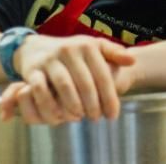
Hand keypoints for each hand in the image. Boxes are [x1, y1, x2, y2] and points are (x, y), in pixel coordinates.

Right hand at [5, 34, 134, 122]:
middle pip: (85, 83)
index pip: (102, 75)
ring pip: (65, 86)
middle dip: (93, 105)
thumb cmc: (73, 52)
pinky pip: (41, 90)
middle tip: (96, 119)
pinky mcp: (33, 70)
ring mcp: (50, 59)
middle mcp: (70, 50)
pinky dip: (51, 105)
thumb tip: (132, 61)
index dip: (109, 97)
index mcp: (88, 46)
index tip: (113, 115)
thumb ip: (114, 53)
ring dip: (74, 106)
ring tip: (80, 118)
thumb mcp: (94, 47)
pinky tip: (59, 116)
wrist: (37, 48)